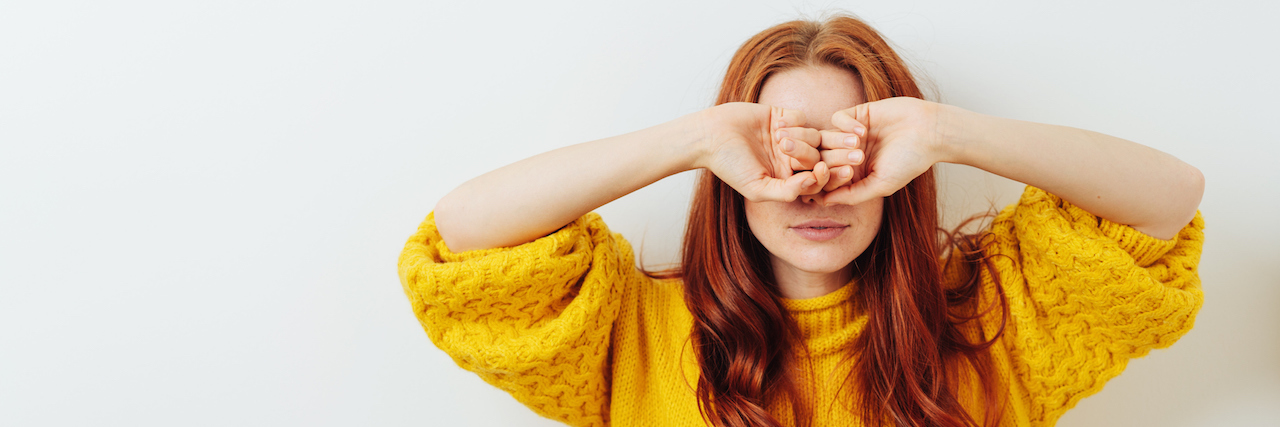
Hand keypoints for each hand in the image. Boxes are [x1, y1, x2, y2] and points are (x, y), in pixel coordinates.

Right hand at [698, 102, 831, 201]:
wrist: (710, 136)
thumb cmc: (730, 166)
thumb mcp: (756, 188)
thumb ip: (785, 192)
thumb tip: (813, 183)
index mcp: (787, 178)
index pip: (816, 180)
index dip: (826, 176)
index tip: (821, 170)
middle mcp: (790, 159)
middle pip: (818, 157)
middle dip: (811, 153)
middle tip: (788, 147)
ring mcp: (788, 137)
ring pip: (813, 137)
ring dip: (800, 136)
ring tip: (777, 137)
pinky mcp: (782, 117)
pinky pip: (802, 118)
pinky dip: (794, 121)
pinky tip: (776, 124)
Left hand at [820, 97, 945, 205]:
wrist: (929, 132)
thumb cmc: (909, 162)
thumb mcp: (881, 185)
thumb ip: (852, 195)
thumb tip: (823, 202)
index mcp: (853, 174)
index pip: (825, 178)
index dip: (825, 179)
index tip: (843, 176)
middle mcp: (848, 154)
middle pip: (821, 158)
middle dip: (832, 161)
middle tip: (856, 159)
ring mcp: (850, 134)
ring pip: (825, 138)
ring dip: (838, 143)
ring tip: (859, 147)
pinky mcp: (857, 114)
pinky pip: (837, 118)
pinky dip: (845, 125)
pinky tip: (863, 131)